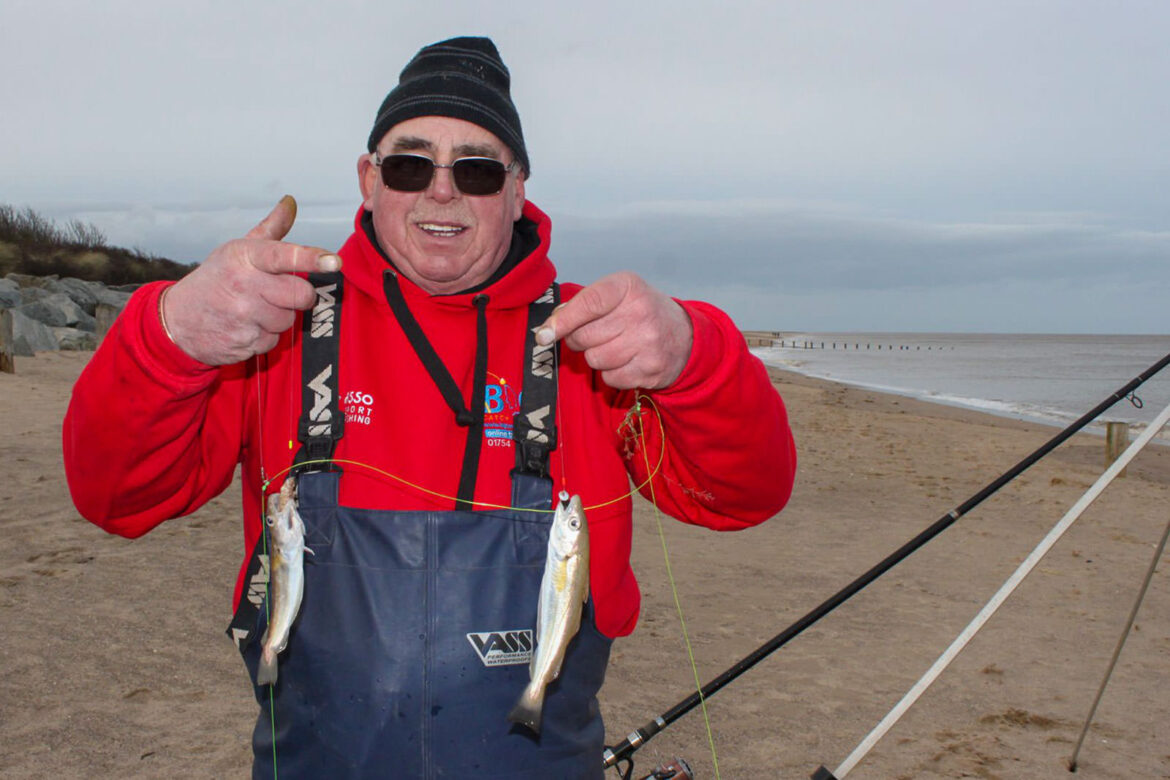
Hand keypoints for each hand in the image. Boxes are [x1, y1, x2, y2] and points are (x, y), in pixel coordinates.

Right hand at [161, 196, 340, 364]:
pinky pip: (274, 341)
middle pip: (300, 294)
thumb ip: (271, 229)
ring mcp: (243, 316)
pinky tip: (246, 326)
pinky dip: (265, 336)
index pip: (284, 256)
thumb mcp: (237, 250)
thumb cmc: (216, 279)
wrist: (176, 320)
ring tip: (254, 309)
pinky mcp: (243, 343)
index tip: (333, 262)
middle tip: (278, 292)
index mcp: (244, 257)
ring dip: (279, 317)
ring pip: (289, 320)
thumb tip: (290, 202)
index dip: (311, 259)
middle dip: (298, 295)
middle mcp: (243, 285)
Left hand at [536, 271, 692, 389]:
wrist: (685, 336)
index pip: (587, 303)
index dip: (562, 321)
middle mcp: (641, 312)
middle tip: (596, 334)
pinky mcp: (651, 370)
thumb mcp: (617, 294)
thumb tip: (548, 329)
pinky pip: (610, 378)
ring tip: (616, 346)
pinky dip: (612, 373)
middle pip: (584, 336)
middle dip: (580, 338)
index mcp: (628, 287)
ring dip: (597, 357)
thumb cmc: (642, 312)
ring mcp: (648, 343)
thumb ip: (582, 305)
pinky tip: (627, 360)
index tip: (544, 334)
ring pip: (594, 359)